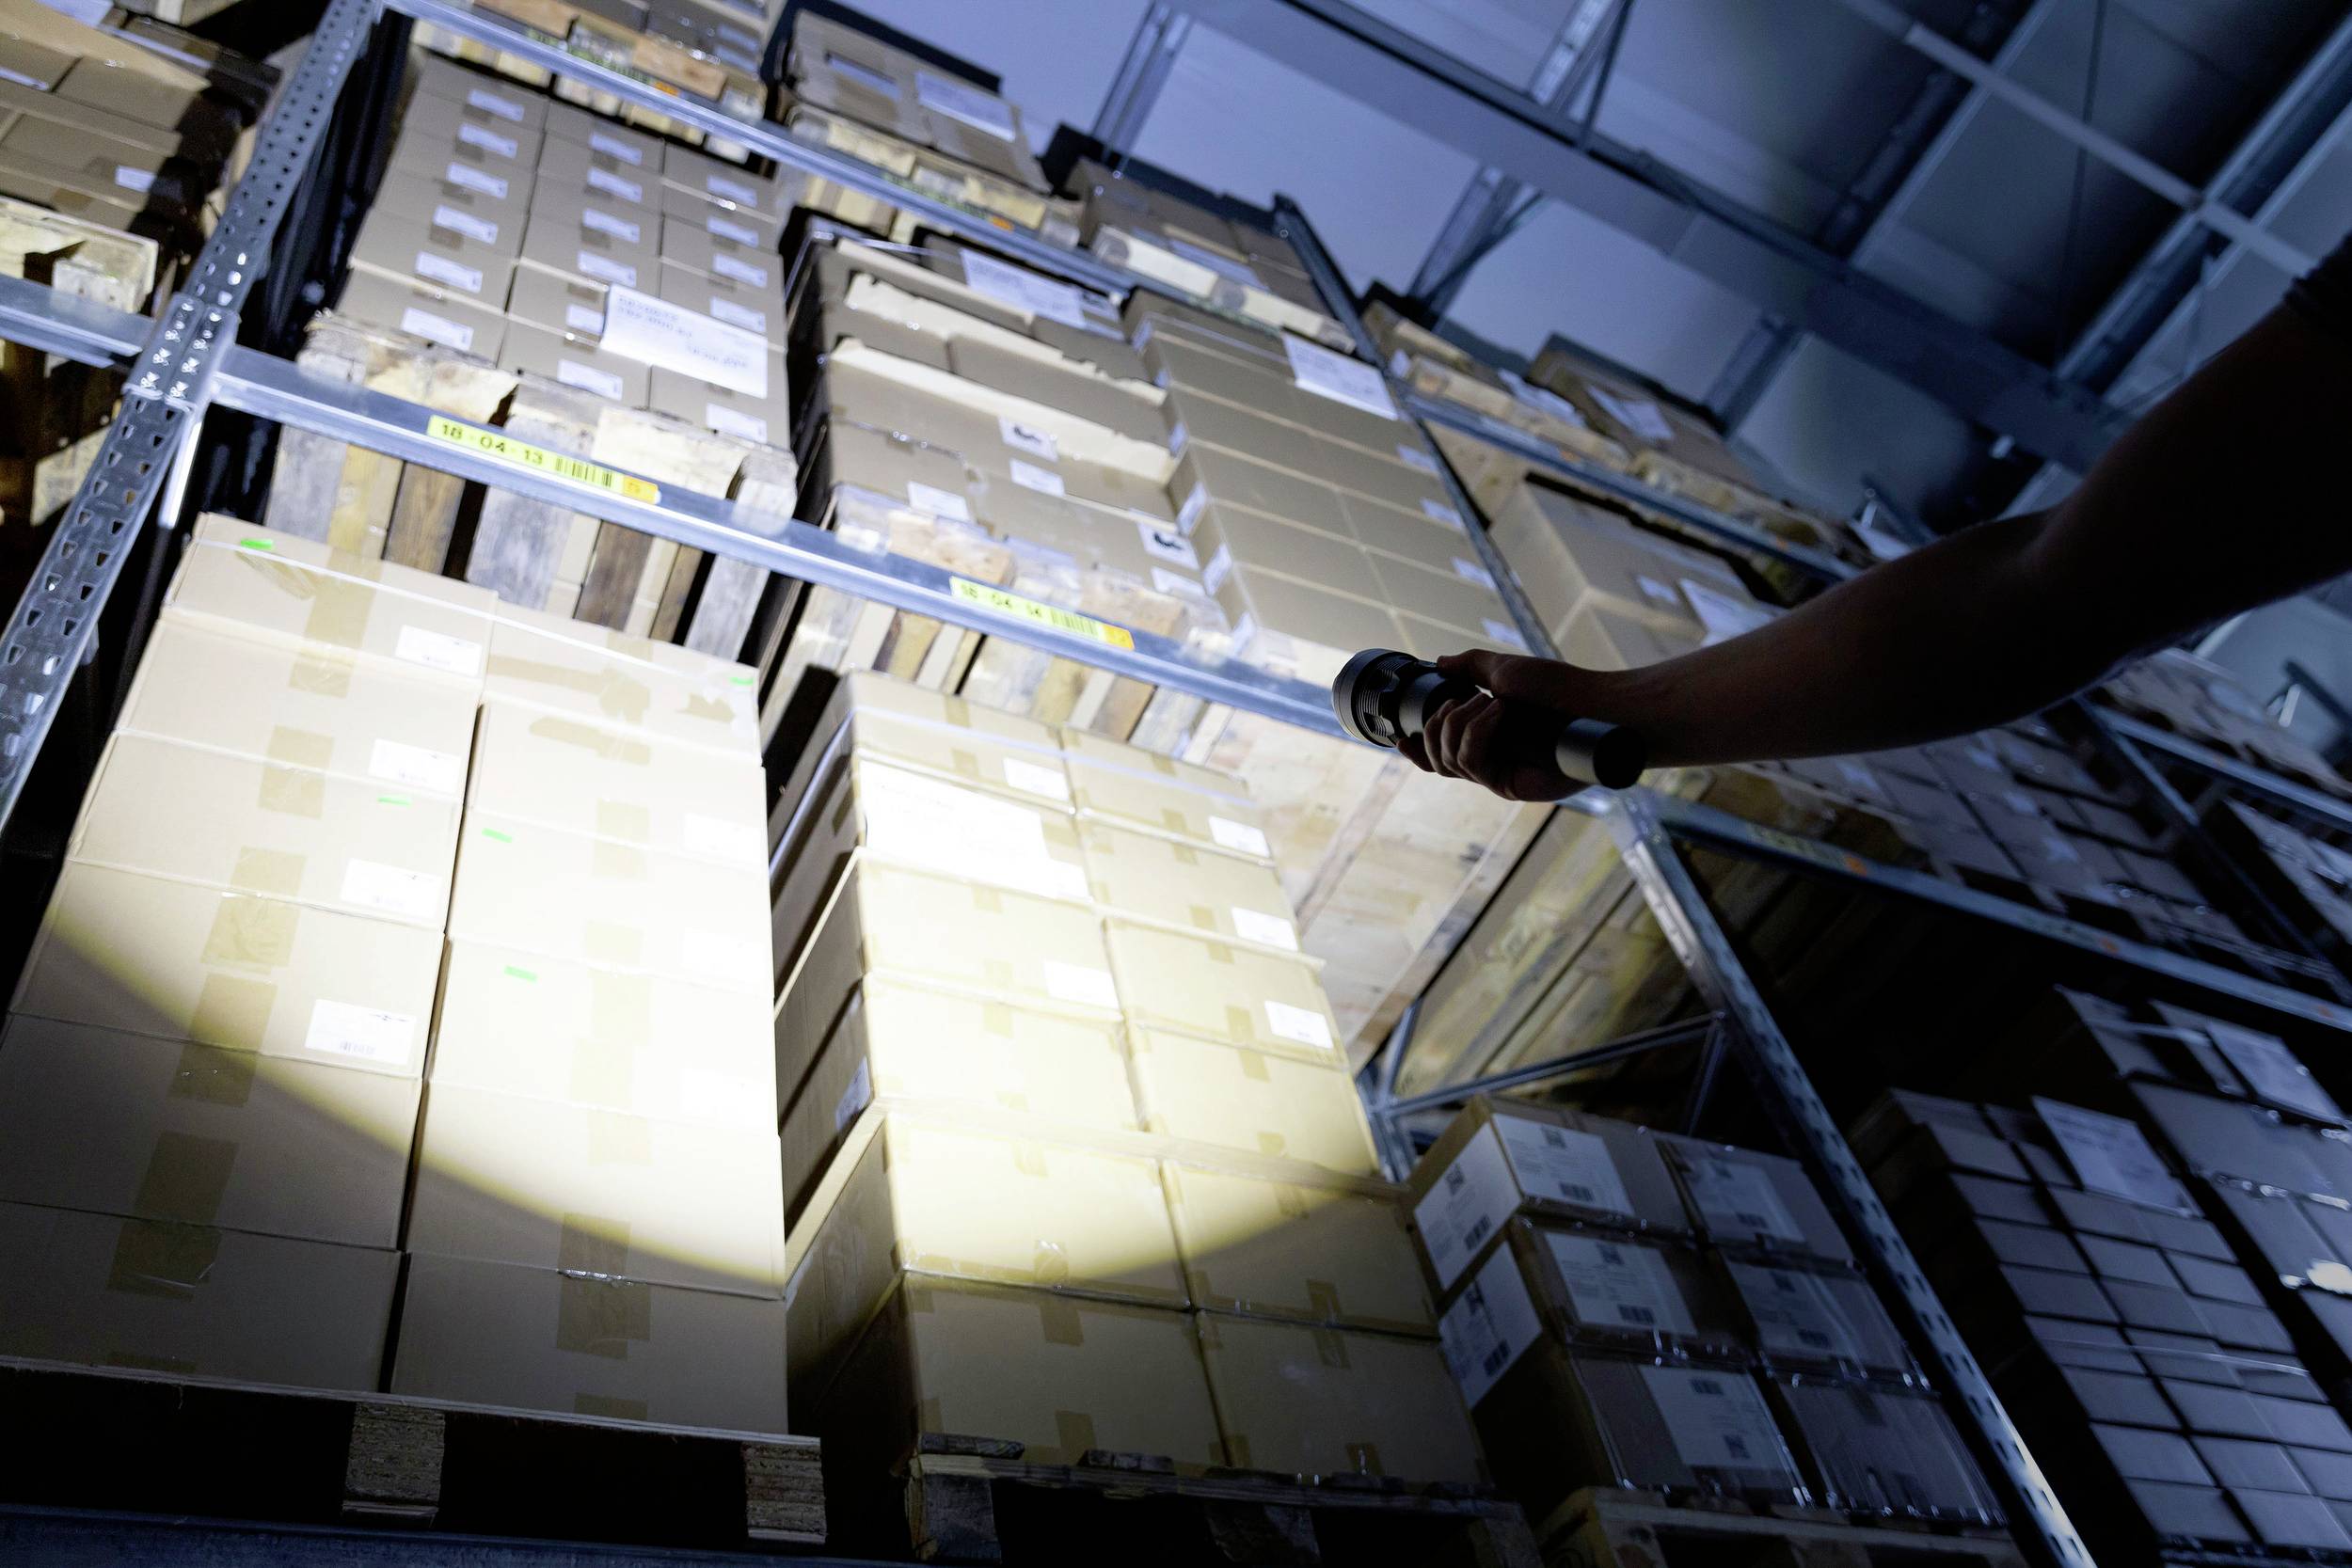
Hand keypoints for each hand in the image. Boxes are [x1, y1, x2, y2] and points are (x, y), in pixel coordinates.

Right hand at [1396, 649, 1599, 800]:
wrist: (1594, 707)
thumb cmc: (1559, 688)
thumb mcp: (1504, 668)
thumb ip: (1469, 666)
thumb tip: (1439, 663)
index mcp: (1487, 735)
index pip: (1441, 752)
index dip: (1416, 748)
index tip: (1398, 736)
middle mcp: (1490, 757)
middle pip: (1435, 758)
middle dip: (1434, 725)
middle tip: (1458, 701)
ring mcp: (1498, 774)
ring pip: (1447, 761)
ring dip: (1458, 724)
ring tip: (1489, 703)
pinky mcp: (1508, 785)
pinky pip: (1470, 764)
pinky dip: (1476, 733)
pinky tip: (1497, 713)